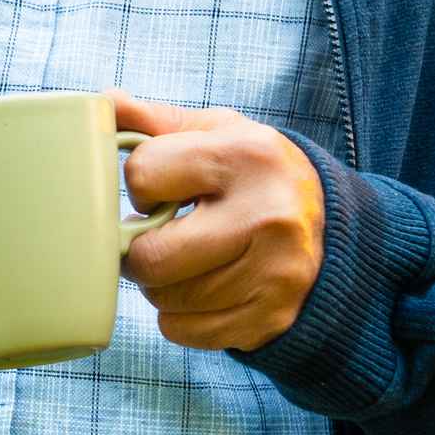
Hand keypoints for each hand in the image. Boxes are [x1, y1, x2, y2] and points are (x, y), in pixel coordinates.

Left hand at [111, 90, 326, 353]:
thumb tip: (102, 103)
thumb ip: (156, 121)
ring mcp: (274, 274)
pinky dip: (179, 316)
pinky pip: (183, 331)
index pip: (144, 175)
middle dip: (138, 250)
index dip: (141, 184)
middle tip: (153, 237)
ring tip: (183, 260)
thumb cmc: (253, 174)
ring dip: (159, 284)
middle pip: (151, 257)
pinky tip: (201, 288)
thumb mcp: (217, 133)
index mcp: (246, 157)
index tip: (161, 188)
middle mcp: (267, 217)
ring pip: (165, 300)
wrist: (331, 226)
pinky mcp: (271, 319)